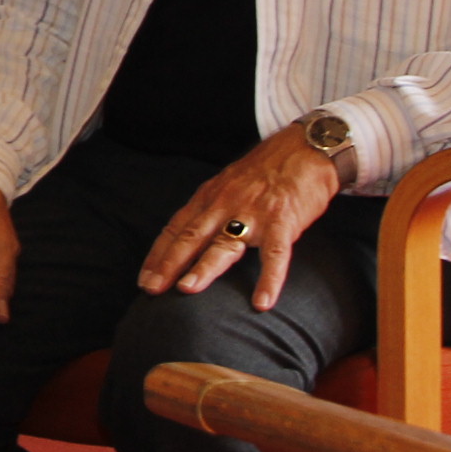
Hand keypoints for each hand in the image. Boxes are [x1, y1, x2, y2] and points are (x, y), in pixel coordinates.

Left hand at [136, 122, 342, 304]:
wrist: (306, 148)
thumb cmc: (267, 170)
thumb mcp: (228, 183)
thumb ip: (211, 209)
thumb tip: (190, 236)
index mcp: (210, 197)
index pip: (176, 228)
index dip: (159, 254)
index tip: (145, 279)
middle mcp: (225, 205)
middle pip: (191, 237)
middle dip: (168, 264)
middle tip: (151, 289)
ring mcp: (253, 213)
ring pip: (224, 244)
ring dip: (204, 267)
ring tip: (187, 288)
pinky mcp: (282, 221)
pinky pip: (275, 254)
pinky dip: (269, 279)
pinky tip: (262, 302)